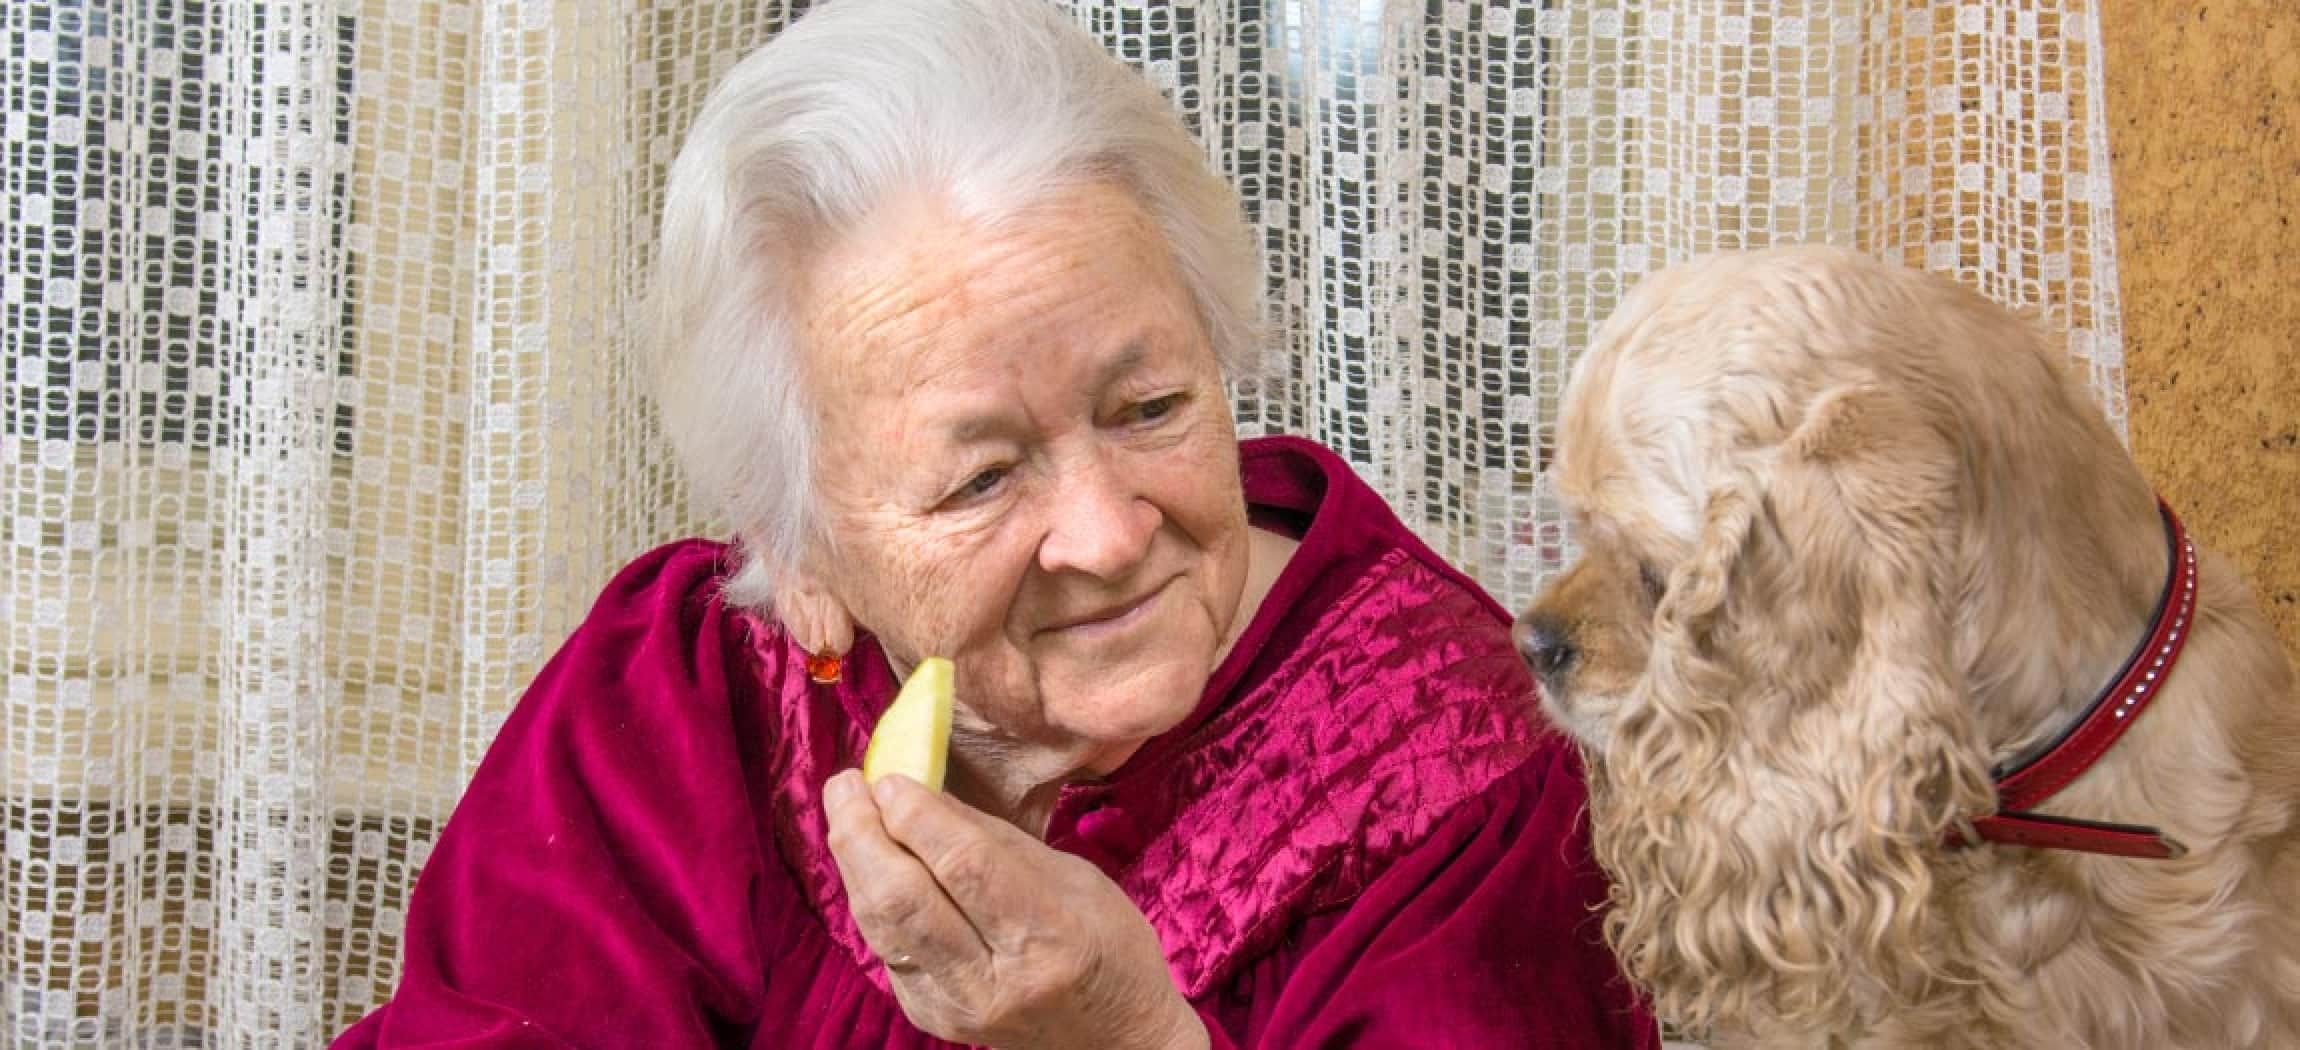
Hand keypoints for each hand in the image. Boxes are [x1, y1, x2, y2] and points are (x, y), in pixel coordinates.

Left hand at [822, 770, 1208, 1049]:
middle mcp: (994, 981)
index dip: (917, 816)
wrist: (1113, 1039)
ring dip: (853, 861)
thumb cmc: (1106, 945)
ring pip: (881, 924)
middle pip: (904, 900)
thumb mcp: (1072, 878)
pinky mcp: (929, 1015)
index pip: (965, 867)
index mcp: (1047, 937)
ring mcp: (956, 1006)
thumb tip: (924, 792)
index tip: (890, 775)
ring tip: (844, 810)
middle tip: (845, 783)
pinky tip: (868, 859)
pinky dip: (870, 895)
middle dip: (863, 833)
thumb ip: (993, 840)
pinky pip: (885, 946)